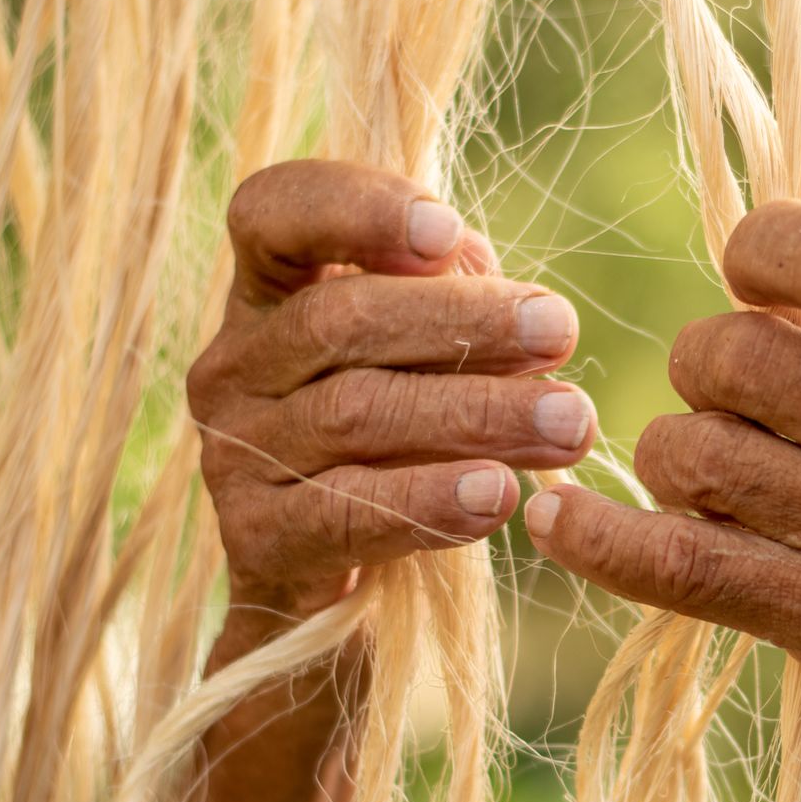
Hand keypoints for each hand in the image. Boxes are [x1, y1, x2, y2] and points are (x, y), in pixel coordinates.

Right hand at [189, 160, 594, 620]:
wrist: (345, 593)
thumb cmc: (405, 440)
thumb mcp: (428, 352)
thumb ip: (448, 294)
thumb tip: (473, 265)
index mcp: (267, 294)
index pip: (272, 214)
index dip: (353, 209)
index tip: (449, 232)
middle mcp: (233, 366)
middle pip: (336, 320)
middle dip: (461, 322)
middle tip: (560, 330)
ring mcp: (233, 454)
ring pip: (353, 415)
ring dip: (473, 413)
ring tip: (567, 422)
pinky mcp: (254, 540)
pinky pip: (344, 514)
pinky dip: (427, 501)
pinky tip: (497, 495)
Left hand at [522, 201, 800, 710]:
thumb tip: (761, 247)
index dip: (764, 255)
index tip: (759, 282)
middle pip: (726, 354)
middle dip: (709, 372)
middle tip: (746, 408)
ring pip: (684, 451)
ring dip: (679, 464)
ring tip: (732, 488)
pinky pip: (675, 562)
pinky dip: (600, 542)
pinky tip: (556, 523)